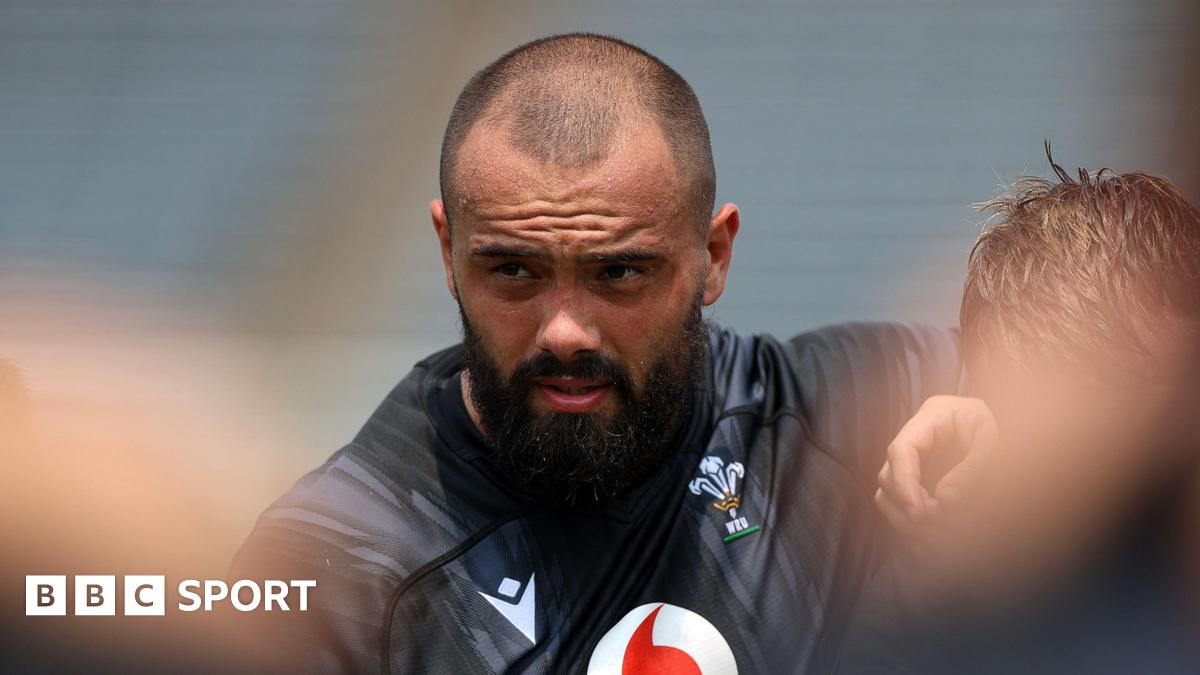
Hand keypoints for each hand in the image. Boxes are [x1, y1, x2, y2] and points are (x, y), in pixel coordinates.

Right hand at [874, 395, 998, 532]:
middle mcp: (913, 439)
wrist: (1007, 428)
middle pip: (888, 475)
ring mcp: (911, 461)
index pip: (901, 450)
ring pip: (887, 493)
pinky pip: (899, 505)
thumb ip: (974, 467)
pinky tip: (927, 540)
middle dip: (907, 504)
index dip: (905, 482)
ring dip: (904, 518)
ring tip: (931, 535)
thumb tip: (946, 499)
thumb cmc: (998, 430)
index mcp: (930, 417)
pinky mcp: (916, 480)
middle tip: (933, 524)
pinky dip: (909, 524)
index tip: (919, 512)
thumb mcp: (993, 440)